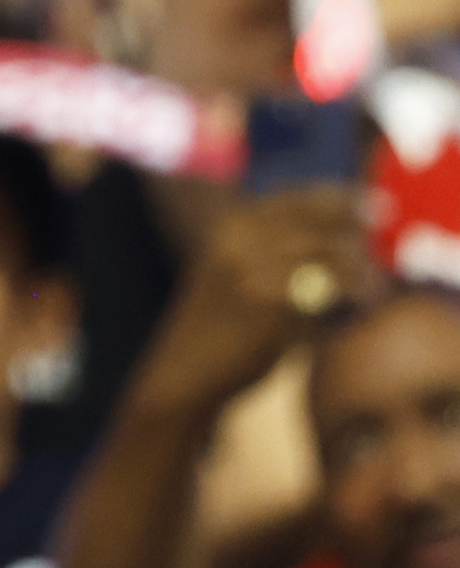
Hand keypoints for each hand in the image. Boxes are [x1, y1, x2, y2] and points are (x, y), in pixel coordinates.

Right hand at [131, 187, 377, 421]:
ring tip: (375, 289)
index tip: (375, 209)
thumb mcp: (237, 270)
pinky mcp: (268, 306)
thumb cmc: (222, 323)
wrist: (187, 369)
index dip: (342, 201)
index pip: (300, 199)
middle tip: (380, 256)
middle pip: (319, 225)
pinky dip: (349, 299)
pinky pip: (326, 294)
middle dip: (357, 236)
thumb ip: (280, 249)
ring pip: (328, 257)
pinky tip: (361, 308)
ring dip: (360, 271)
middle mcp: (238, 240)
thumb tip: (351, 237)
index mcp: (231, 225)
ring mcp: (251, 270)